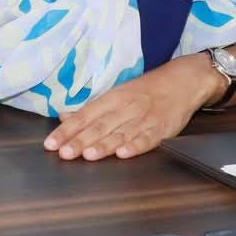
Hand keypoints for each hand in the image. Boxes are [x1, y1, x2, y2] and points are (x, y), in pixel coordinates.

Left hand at [43, 53, 221, 160]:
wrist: (184, 80)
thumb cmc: (147, 90)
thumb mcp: (118, 94)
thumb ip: (91, 109)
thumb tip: (63, 116)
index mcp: (113, 98)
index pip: (85, 115)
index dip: (67, 130)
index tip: (51, 144)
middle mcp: (127, 108)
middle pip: (101, 126)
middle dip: (81, 141)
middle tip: (65, 153)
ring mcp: (145, 118)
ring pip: (122, 133)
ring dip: (105, 145)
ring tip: (88, 155)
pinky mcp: (163, 127)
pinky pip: (148, 138)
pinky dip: (136, 146)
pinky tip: (125, 153)